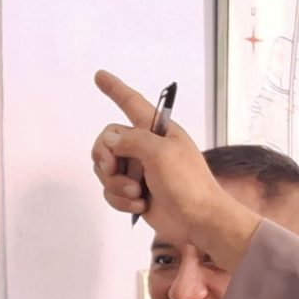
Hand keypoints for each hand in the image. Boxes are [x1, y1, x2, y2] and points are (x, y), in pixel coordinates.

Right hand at [89, 72, 260, 265]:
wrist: (199, 222)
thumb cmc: (189, 184)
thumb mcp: (162, 154)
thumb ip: (131, 140)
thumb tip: (108, 141)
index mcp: (157, 131)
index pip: (131, 103)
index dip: (115, 90)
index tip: (99, 76)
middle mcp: (146, 147)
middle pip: (107, 142)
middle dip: (105, 158)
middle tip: (113, 169)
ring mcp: (139, 171)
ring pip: (105, 170)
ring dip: (116, 185)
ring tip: (137, 194)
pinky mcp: (134, 193)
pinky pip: (110, 192)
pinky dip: (120, 200)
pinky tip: (139, 206)